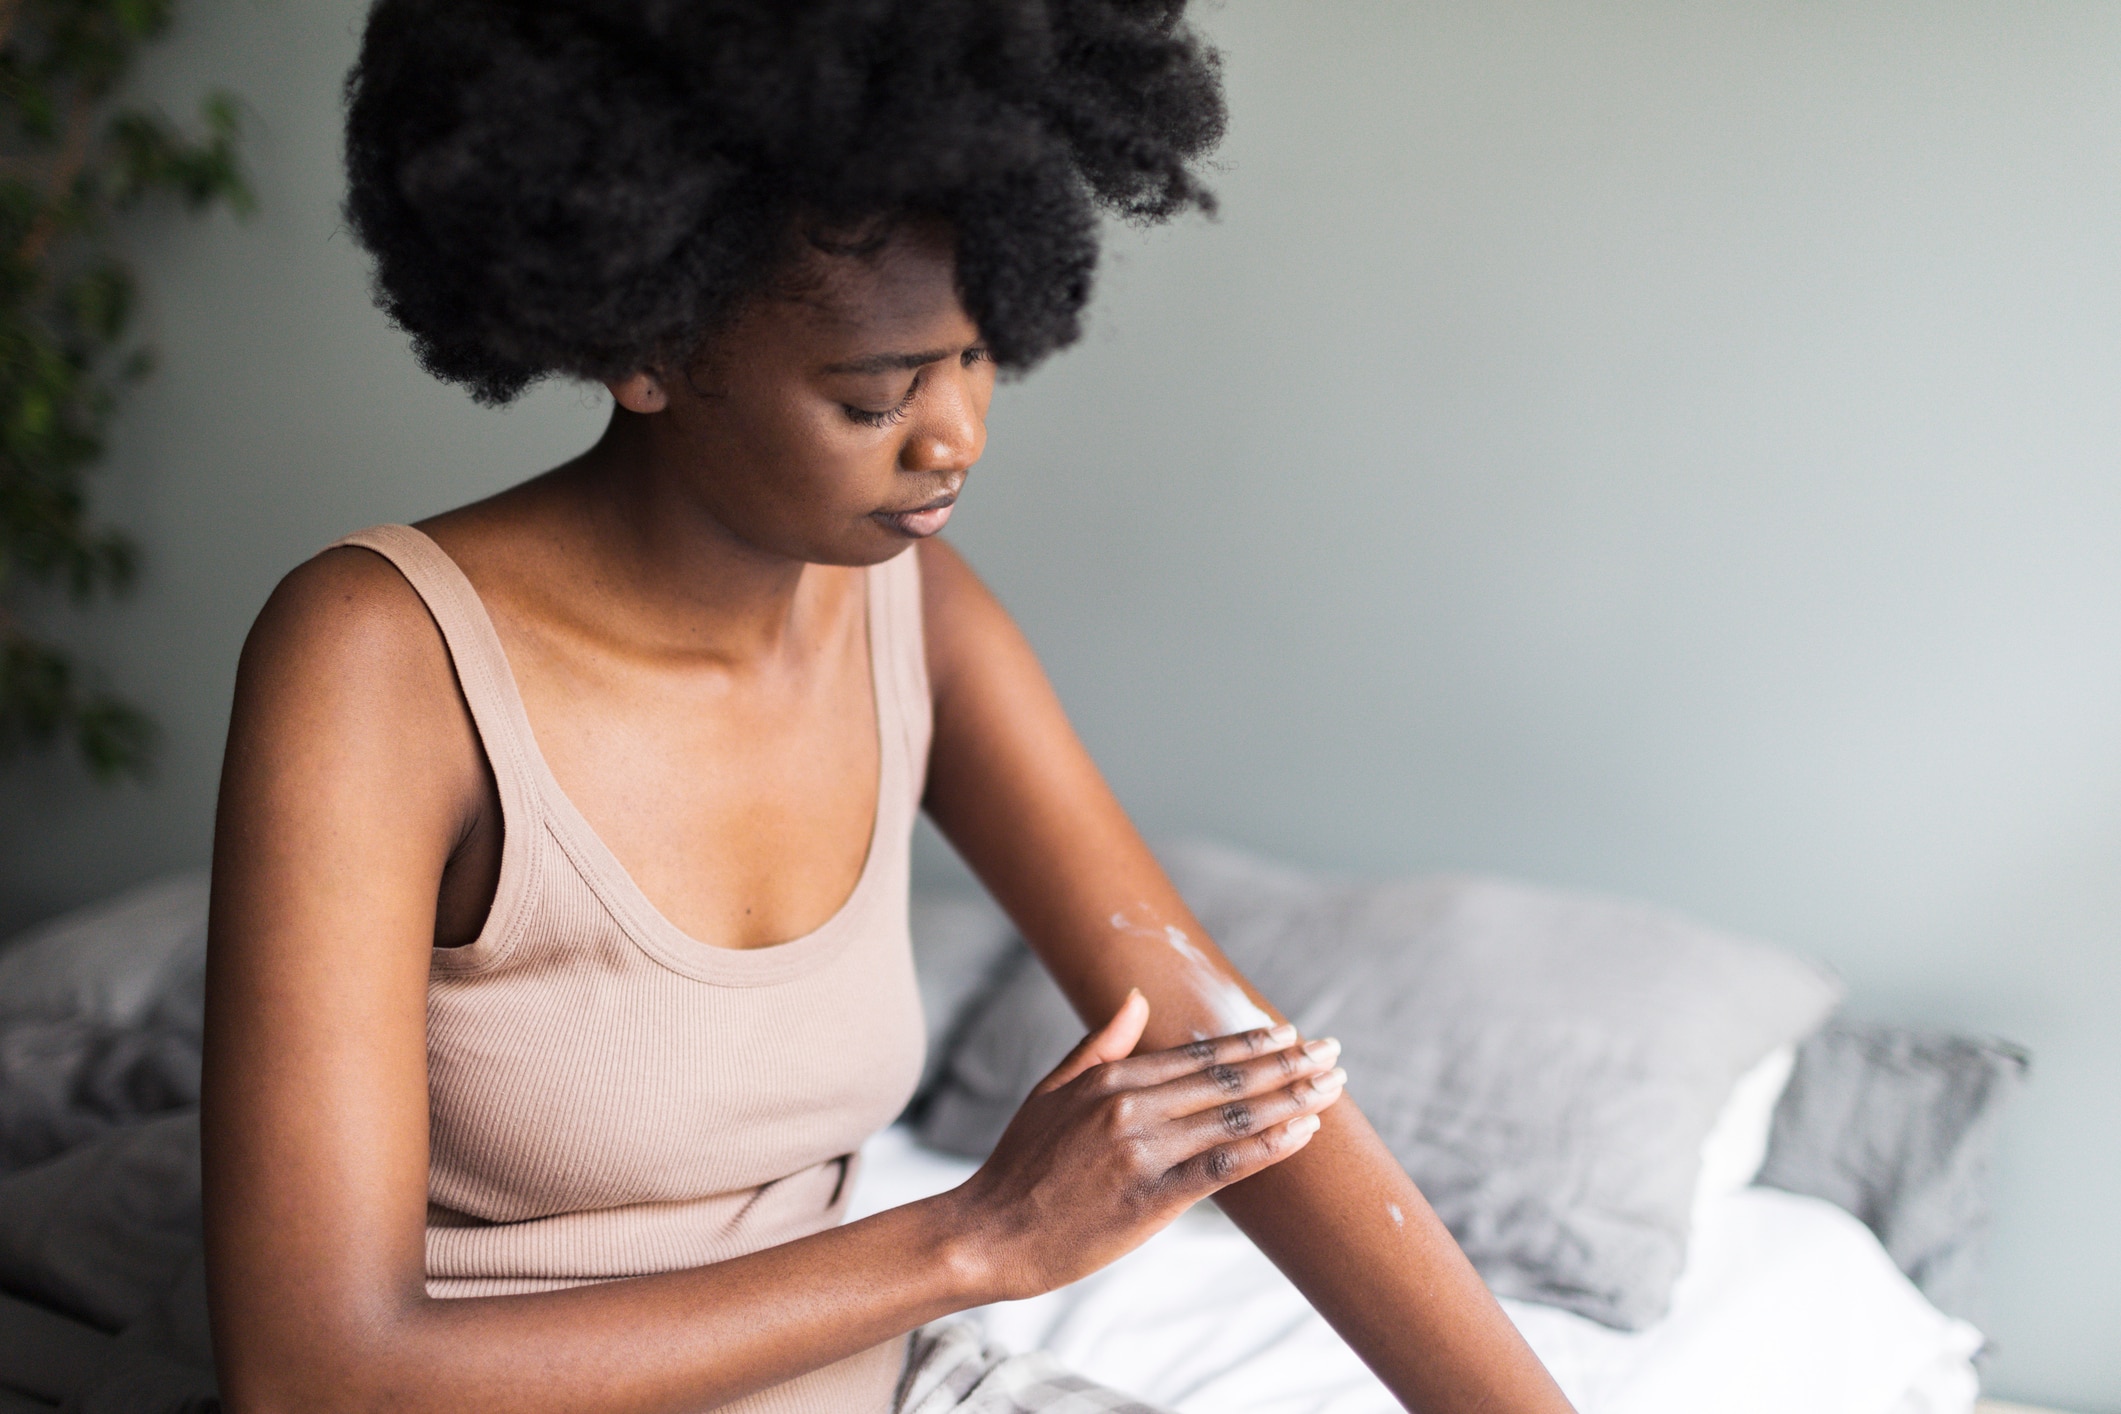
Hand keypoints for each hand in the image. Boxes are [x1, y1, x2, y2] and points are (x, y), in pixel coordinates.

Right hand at [942, 990, 1345, 1300]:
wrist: (990, 1233)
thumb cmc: (1020, 1165)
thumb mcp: (1051, 1091)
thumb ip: (1099, 1045)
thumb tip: (1137, 999)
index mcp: (1111, 1079)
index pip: (1199, 1054)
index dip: (1251, 1043)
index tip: (1291, 1033)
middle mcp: (1132, 1107)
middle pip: (1228, 1079)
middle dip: (1287, 1063)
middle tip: (1333, 1051)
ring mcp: (1144, 1153)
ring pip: (1235, 1117)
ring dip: (1291, 1098)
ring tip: (1332, 1086)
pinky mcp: (1152, 1199)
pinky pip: (1224, 1168)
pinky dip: (1269, 1146)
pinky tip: (1302, 1132)